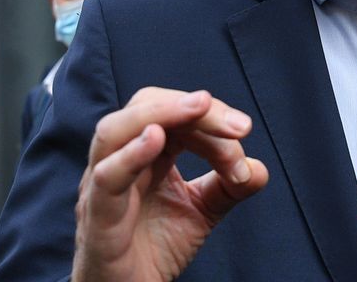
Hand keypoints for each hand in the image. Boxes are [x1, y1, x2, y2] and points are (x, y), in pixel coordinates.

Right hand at [71, 88, 269, 281]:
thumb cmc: (153, 250)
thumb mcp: (201, 211)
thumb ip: (228, 187)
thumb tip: (259, 170)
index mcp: (143, 153)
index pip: (173, 113)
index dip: (212, 118)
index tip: (244, 134)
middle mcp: (118, 161)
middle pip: (145, 107)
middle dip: (192, 108)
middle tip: (238, 125)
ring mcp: (102, 187)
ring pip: (114, 132)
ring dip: (160, 113)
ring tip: (199, 107)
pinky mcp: (98, 219)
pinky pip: (107, 179)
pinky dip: (130, 155)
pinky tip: (155, 139)